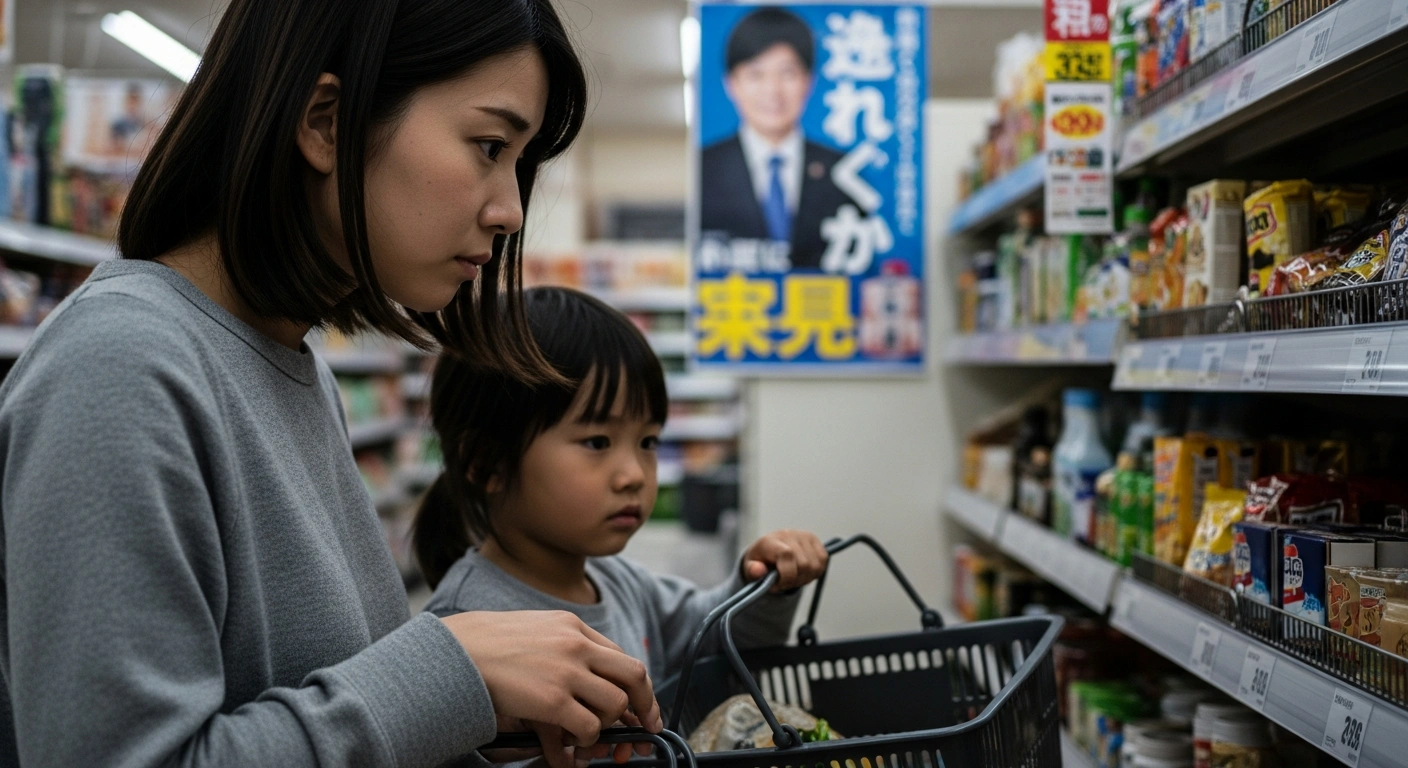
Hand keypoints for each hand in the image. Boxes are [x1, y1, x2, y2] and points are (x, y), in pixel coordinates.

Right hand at [442, 611, 661, 767]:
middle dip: (644, 704)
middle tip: (644, 725)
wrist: (455, 651)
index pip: (621, 656)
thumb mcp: (536, 629)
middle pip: (634, 675)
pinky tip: (571, 741)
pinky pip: (589, 726)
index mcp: (573, 626)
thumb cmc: (489, 644)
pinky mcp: (552, 700)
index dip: (638, 685)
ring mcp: (566, 672)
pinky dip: (586, 739)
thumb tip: (590, 671)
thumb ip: (565, 643)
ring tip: (588, 730)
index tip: (642, 705)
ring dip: (607, 724)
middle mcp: (576, 645)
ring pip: (615, 704)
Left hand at [741, 530, 827, 591]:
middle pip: (804, 564)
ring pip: (815, 566)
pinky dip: (814, 572)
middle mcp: (789, 535)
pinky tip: (802, 572)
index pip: (787, 555)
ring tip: (793, 577)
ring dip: (805, 578)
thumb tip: (759, 571)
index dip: (787, 575)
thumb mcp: (749, 567)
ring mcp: (804, 536)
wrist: (768, 549)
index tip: (778, 585)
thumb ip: (752, 570)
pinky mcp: (815, 540)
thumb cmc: (759, 561)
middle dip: (795, 580)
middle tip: (784, 583)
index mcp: (771, 541)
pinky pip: (823, 561)